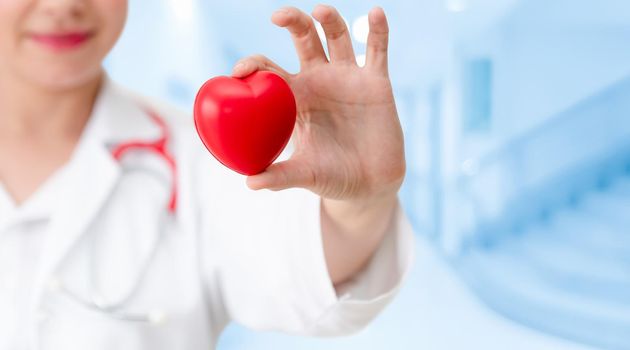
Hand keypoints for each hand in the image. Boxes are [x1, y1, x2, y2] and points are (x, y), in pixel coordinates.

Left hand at [234, 5, 404, 202]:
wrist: (371, 184)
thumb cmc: (332, 177)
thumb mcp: (306, 174)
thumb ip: (280, 176)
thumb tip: (249, 183)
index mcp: (296, 98)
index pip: (270, 71)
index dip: (255, 65)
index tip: (241, 71)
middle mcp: (320, 80)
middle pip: (303, 38)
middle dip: (292, 22)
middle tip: (277, 16)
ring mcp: (348, 78)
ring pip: (337, 36)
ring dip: (329, 19)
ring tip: (319, 11)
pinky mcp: (376, 82)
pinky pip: (378, 50)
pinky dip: (378, 31)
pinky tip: (375, 13)